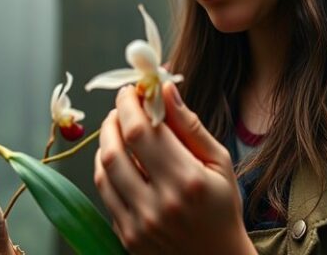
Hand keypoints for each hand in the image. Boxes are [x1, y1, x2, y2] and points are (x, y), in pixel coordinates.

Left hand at [93, 83, 255, 254]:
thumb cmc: (222, 207)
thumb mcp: (220, 162)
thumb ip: (190, 125)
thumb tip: (166, 90)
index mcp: (188, 180)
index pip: (142, 131)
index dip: (130, 105)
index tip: (132, 91)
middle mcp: (160, 203)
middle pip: (116, 149)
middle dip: (113, 118)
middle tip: (123, 106)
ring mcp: (140, 224)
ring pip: (104, 170)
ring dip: (105, 141)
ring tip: (118, 128)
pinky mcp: (128, 237)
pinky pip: (104, 193)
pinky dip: (105, 168)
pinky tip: (118, 158)